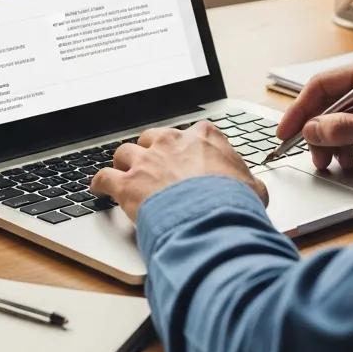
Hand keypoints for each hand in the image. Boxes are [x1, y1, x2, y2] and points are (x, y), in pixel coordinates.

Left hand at [91, 122, 268, 221]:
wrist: (212, 218)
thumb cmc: (235, 203)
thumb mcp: (254, 189)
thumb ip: (248, 183)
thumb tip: (255, 191)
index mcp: (203, 138)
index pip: (193, 133)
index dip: (188, 147)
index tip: (188, 155)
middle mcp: (172, 143)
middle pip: (154, 137)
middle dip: (152, 149)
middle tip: (154, 163)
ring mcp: (147, 161)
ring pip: (125, 152)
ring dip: (124, 163)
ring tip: (123, 171)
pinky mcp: (127, 184)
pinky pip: (104, 177)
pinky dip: (99, 183)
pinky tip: (97, 188)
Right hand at [277, 58, 352, 170]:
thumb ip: (343, 129)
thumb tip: (310, 131)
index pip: (321, 85)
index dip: (299, 109)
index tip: (286, 132)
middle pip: (327, 103)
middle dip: (316, 131)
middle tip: (311, 155)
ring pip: (337, 118)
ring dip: (330, 141)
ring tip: (331, 162)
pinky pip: (352, 127)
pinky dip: (345, 144)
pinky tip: (348, 159)